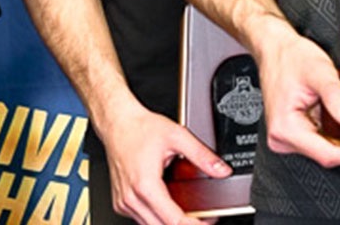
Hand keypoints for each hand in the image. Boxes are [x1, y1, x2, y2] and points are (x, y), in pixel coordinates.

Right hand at [100, 104, 225, 224]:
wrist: (118, 124)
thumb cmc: (141, 128)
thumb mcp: (178, 137)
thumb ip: (203, 156)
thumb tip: (222, 170)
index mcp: (145, 185)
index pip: (172, 220)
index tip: (208, 223)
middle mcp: (131, 198)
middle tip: (204, 220)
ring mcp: (124, 202)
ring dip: (169, 224)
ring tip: (191, 217)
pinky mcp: (121, 202)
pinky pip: (141, 219)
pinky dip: (157, 218)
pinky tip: (169, 209)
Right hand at [252, 27, 339, 168]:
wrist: (275, 48)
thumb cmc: (290, 57)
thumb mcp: (318, 71)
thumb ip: (336, 94)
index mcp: (285, 129)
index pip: (327, 154)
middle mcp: (282, 137)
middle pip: (327, 154)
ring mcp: (286, 136)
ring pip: (324, 148)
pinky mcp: (292, 132)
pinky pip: (319, 139)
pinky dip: (335, 134)